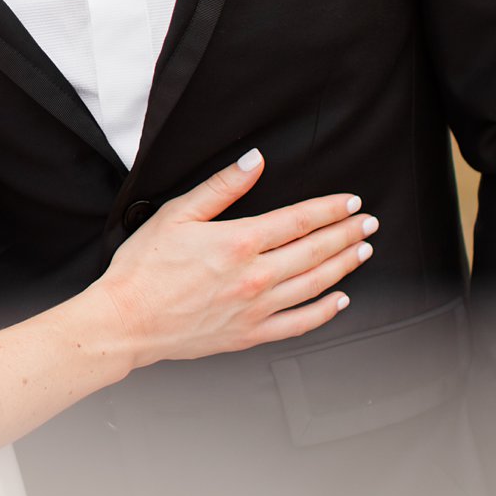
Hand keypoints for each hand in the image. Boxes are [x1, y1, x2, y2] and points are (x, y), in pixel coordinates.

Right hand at [100, 149, 376, 368]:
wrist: (126, 321)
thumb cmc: (144, 268)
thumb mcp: (177, 214)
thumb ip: (221, 187)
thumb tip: (254, 161)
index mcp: (240, 242)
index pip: (300, 219)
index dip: (331, 208)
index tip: (351, 201)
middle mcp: (256, 276)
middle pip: (316, 250)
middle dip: (347, 233)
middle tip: (369, 223)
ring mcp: (257, 308)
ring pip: (315, 284)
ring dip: (344, 266)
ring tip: (363, 251)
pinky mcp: (250, 334)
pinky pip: (299, 323)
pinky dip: (324, 311)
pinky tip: (339, 300)